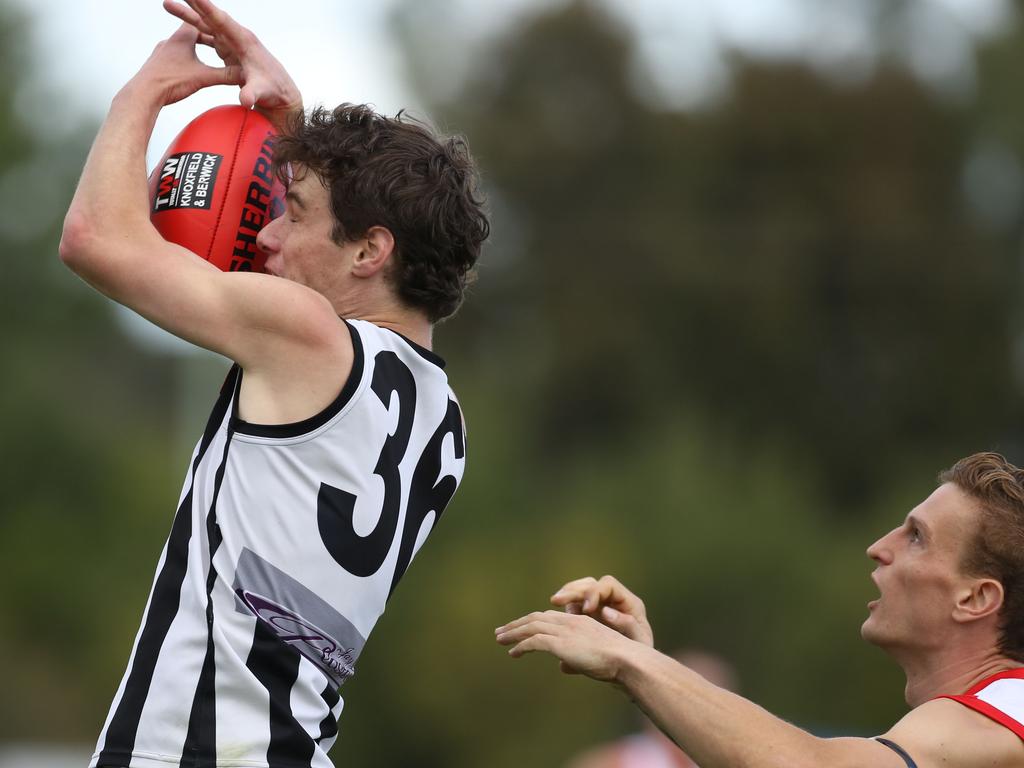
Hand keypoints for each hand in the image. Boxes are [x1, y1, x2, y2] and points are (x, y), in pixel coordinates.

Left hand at [129, 22, 242, 106]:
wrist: (143, 94)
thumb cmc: (170, 82)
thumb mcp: (204, 78)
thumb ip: (225, 75)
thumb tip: (244, 76)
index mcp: (183, 38)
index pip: (197, 22)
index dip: (210, 23)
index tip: (219, 24)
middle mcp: (170, 42)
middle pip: (189, 32)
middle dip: (203, 37)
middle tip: (216, 41)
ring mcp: (161, 53)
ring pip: (180, 46)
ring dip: (191, 50)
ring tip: (201, 58)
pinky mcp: (156, 65)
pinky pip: (172, 58)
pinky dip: (182, 61)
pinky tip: (186, 72)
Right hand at [163, 0, 301, 128]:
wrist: (280, 93)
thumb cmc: (273, 90)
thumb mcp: (261, 92)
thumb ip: (252, 93)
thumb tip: (246, 100)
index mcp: (244, 41)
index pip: (222, 21)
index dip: (207, 7)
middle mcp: (237, 37)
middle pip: (211, 17)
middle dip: (194, 3)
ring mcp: (232, 43)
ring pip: (206, 25)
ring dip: (189, 15)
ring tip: (168, 5)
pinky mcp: (229, 51)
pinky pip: (208, 37)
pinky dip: (195, 31)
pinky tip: (183, 26)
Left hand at [495, 610, 638, 681]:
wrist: (626, 660)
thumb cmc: (616, 662)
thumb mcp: (593, 657)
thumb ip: (576, 659)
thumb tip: (562, 666)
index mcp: (579, 621)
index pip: (549, 618)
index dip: (532, 622)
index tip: (519, 629)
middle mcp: (570, 622)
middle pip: (536, 618)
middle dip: (516, 625)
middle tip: (500, 632)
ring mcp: (565, 631)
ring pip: (531, 627)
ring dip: (513, 633)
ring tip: (499, 640)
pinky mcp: (560, 643)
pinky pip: (534, 642)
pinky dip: (521, 646)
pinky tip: (513, 654)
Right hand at [550, 575, 653, 646]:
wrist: (634, 667)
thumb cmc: (640, 656)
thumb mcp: (639, 642)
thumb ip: (627, 626)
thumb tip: (606, 612)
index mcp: (628, 603)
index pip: (608, 585)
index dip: (594, 593)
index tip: (586, 609)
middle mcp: (612, 600)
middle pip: (590, 585)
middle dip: (573, 591)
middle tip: (557, 600)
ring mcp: (599, 607)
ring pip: (579, 591)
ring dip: (566, 596)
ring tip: (554, 603)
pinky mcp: (588, 616)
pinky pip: (574, 605)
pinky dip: (564, 608)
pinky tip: (555, 616)